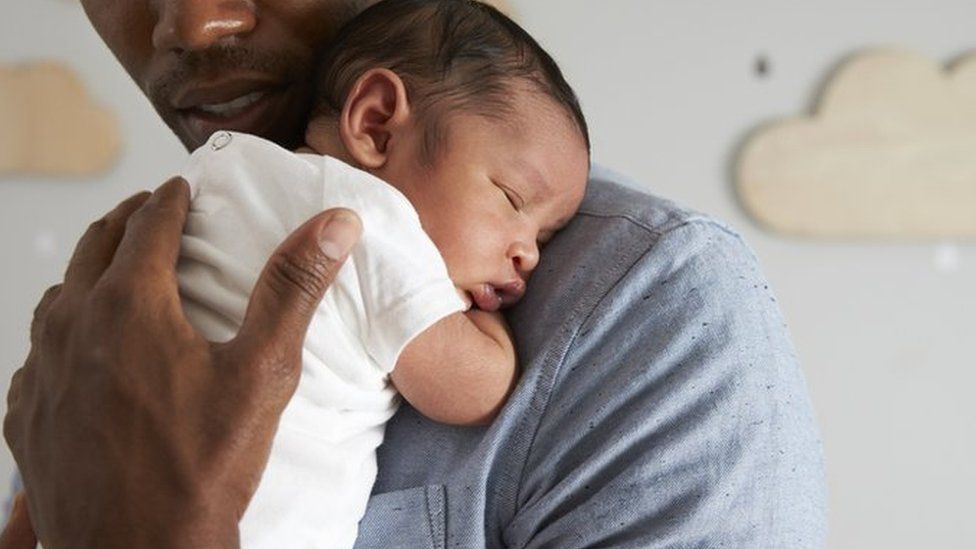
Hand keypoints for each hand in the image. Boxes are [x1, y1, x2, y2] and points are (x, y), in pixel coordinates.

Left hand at [3, 178, 361, 547]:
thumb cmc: (203, 467)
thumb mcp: (262, 372)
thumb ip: (293, 289)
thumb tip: (333, 224)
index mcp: (130, 306)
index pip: (147, 226)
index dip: (169, 200)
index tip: (180, 187)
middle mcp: (74, 328)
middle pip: (93, 249)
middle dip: (124, 221)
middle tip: (148, 211)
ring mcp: (43, 373)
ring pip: (58, 297)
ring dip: (89, 272)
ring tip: (115, 271)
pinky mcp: (29, 416)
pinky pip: (38, 353)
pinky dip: (63, 331)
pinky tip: (81, 349)